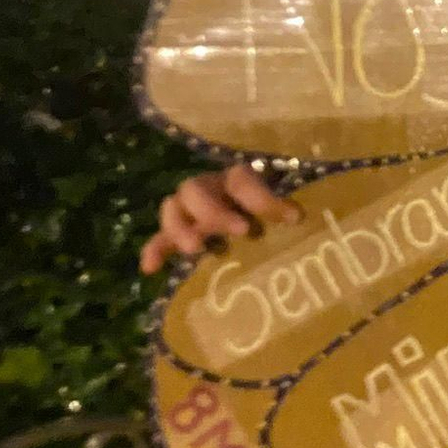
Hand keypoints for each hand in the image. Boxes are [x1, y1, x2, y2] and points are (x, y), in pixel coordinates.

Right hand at [141, 164, 301, 274]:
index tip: (287, 219)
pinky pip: (159, 238)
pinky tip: (150, 268)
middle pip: (196, 189)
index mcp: (235, 179)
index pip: (242, 180)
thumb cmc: (266, 212)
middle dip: (214, 211)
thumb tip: (296, 217)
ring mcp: (187, 209)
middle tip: (240, 232)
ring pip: (172, 208)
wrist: (246, 218)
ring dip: (181, 228)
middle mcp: (207, 188)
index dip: (261, 198)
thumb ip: (283, 208)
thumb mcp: (278, 207)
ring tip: (195, 249)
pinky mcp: (175, 232)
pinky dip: (154, 250)